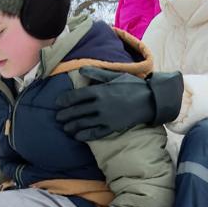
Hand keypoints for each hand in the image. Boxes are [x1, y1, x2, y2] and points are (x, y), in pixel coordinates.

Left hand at [55, 68, 183, 140]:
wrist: (149, 100)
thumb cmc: (132, 85)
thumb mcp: (114, 75)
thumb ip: (96, 73)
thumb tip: (80, 69)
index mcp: (100, 90)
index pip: (77, 96)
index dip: (65, 100)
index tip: (57, 103)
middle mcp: (100, 105)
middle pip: (77, 111)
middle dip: (65, 115)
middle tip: (58, 117)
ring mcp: (106, 118)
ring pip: (83, 123)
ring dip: (72, 126)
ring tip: (65, 128)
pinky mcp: (112, 127)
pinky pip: (95, 133)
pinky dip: (84, 135)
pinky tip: (77, 136)